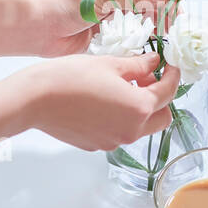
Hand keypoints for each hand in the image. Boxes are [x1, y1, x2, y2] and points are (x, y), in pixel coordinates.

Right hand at [21, 52, 181, 151]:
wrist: (34, 99)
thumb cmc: (69, 78)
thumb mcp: (110, 64)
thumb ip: (138, 65)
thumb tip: (153, 62)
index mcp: (139, 107)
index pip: (169, 92)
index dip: (173, 76)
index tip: (170, 66)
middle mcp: (130, 130)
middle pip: (162, 118)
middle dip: (160, 99)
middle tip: (146, 78)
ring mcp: (113, 141)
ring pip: (140, 127)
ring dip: (139, 109)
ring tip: (121, 87)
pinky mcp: (96, 145)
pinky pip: (118, 132)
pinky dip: (119, 118)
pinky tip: (102, 101)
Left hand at [25, 0, 179, 57]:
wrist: (35, 29)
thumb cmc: (61, 3)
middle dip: (163, 3)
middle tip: (174, 19)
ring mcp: (111, 6)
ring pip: (142, 10)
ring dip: (154, 19)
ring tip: (165, 30)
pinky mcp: (108, 26)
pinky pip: (131, 28)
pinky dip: (141, 32)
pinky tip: (149, 38)